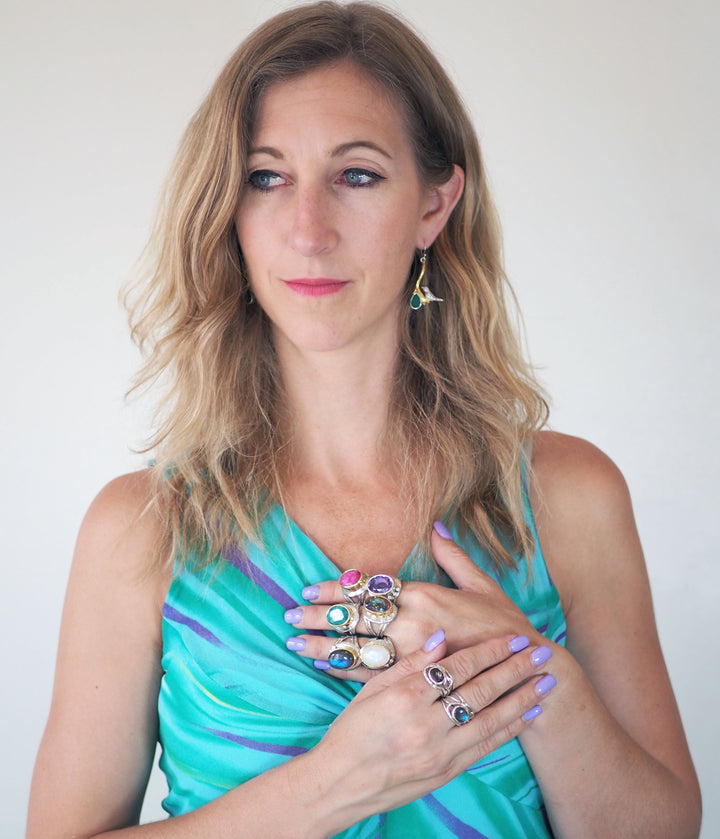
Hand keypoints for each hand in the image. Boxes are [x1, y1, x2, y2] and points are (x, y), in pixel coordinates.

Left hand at [284, 524, 539, 678]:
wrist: (526, 669)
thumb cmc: (503, 626)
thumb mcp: (481, 584)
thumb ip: (453, 556)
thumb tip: (436, 526)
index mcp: (426, 594)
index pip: (370, 587)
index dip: (336, 587)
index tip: (309, 585)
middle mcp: (414, 622)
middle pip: (355, 616)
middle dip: (318, 615)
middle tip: (288, 614)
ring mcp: (413, 653)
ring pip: (358, 647)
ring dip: (323, 644)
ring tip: (294, 642)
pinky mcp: (417, 680)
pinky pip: (374, 676)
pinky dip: (346, 671)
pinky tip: (324, 666)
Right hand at [307, 630, 555, 827]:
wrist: (342, 783)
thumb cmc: (353, 730)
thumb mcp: (372, 688)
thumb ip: (409, 663)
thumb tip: (440, 637)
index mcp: (406, 696)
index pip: (458, 667)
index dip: (489, 650)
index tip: (512, 636)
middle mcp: (428, 723)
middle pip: (481, 689)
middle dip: (514, 668)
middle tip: (541, 652)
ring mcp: (440, 750)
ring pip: (491, 718)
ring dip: (521, 697)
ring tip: (545, 681)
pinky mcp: (448, 771)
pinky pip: (485, 746)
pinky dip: (509, 728)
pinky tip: (527, 714)